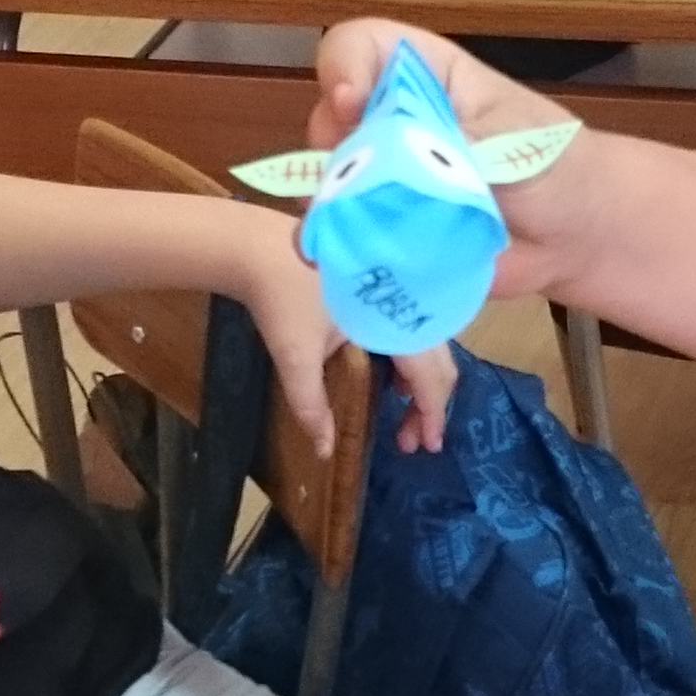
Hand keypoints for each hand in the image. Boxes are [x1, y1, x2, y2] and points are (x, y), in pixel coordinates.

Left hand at [227, 219, 454, 455]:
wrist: (256, 244)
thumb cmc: (279, 299)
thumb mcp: (294, 357)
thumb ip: (312, 406)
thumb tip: (325, 451)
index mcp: (393, 320)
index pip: (430, 376)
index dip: (432, 414)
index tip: (427, 447)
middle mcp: (406, 305)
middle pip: (439, 363)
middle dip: (430, 405)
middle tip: (411, 442)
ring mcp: (400, 293)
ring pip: (431, 346)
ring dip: (423, 383)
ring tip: (404, 416)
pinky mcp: (388, 287)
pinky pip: (416, 330)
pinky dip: (413, 361)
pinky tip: (394, 379)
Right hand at [309, 18, 597, 303]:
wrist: (573, 234)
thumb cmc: (549, 164)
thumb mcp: (507, 140)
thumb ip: (451, 145)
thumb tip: (395, 161)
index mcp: (421, 76)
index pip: (356, 47)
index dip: (343, 68)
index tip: (354, 104)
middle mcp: (388, 123)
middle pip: (326, 120)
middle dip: (332, 150)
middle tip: (359, 179)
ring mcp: (380, 180)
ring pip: (323, 184)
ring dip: (327, 206)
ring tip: (348, 226)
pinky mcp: (383, 232)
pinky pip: (342, 238)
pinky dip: (337, 250)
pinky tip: (343, 259)